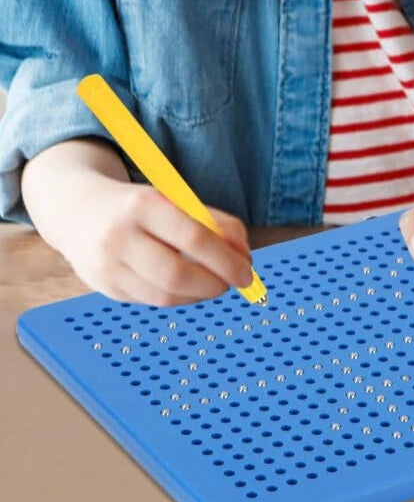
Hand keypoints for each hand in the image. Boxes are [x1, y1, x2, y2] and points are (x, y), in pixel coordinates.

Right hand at [28, 170, 253, 306]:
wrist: (77, 210)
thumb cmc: (140, 205)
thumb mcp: (174, 199)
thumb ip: (212, 222)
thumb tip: (244, 254)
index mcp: (142, 205)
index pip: (193, 238)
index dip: (226, 259)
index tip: (247, 269)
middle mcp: (120, 237)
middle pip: (177, 275)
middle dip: (216, 283)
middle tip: (238, 281)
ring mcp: (108, 267)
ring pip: (165, 296)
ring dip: (201, 294)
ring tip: (217, 282)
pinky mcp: (106, 288)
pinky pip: (153, 301)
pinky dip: (181, 298)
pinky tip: (192, 287)